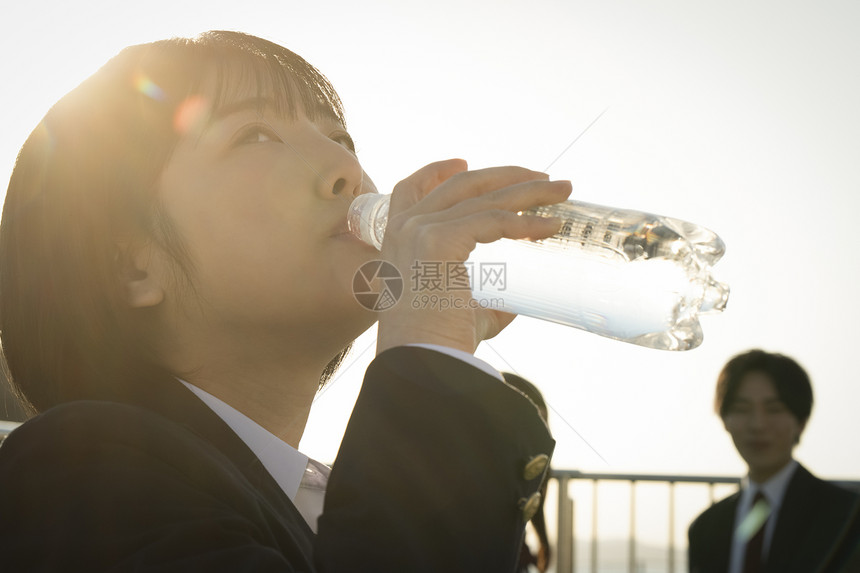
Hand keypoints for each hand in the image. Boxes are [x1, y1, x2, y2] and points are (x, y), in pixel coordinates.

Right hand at [375, 159, 570, 354]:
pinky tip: (552, 226)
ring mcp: (419, 230)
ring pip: (484, 197)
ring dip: (528, 191)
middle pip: (460, 183)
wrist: (422, 362)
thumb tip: (516, 297)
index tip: (463, 162)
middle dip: (506, 176)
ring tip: (562, 193)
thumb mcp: (458, 307)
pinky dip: (526, 221)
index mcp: (397, 239)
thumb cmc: (438, 342)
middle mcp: (404, 227)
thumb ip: (483, 297)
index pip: (409, 188)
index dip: (436, 170)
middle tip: (544, 179)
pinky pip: (492, 220)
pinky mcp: (439, 239)